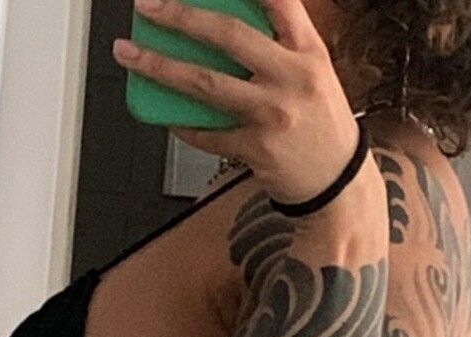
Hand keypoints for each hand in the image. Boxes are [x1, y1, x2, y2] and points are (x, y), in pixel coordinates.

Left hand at [113, 0, 361, 204]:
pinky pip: (207, 133)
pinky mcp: (257, 150)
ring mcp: (273, 115)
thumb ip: (279, 46)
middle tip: (147, 7)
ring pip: (206, 83)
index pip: (279, 0)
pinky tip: (166, 115)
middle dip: (180, 16)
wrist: (340, 185)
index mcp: (309, 52)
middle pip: (228, 35)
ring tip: (131, 55)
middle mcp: (292, 78)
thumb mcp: (314, 74)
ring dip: (160, 67)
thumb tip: (218, 27)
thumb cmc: (321, 124)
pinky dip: (182, 124)